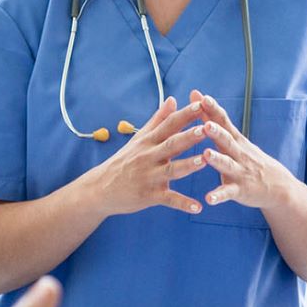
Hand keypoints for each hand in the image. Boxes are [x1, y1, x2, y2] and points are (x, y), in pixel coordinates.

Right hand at [92, 97, 212, 216]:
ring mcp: (149, 176)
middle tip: (206, 128)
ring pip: (172, 170)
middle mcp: (149, 156)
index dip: (185, 114)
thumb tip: (172, 99)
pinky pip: (169, 199)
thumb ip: (158, 119)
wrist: (100, 189)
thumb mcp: (139, 138)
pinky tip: (198, 207)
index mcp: (149, 141)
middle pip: (172, 144)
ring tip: (204, 160)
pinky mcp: (149, 195)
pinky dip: (183, 204)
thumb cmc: (124, 161)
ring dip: (188, 165)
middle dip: (189, 136)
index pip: (169, 124)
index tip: (200, 104)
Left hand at [192, 90, 293, 210]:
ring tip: (206, 154)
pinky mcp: (240, 190)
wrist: (278, 186)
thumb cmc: (249, 158)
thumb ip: (214, 119)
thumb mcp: (235, 138)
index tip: (201, 97)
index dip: (213, 109)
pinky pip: (228, 193)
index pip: (223, 121)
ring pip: (227, 165)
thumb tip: (198, 96)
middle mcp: (239, 153)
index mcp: (235, 139)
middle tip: (206, 124)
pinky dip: (218, 196)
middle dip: (216, 132)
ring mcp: (240, 172)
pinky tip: (208, 199)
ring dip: (217, 160)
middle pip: (227, 140)